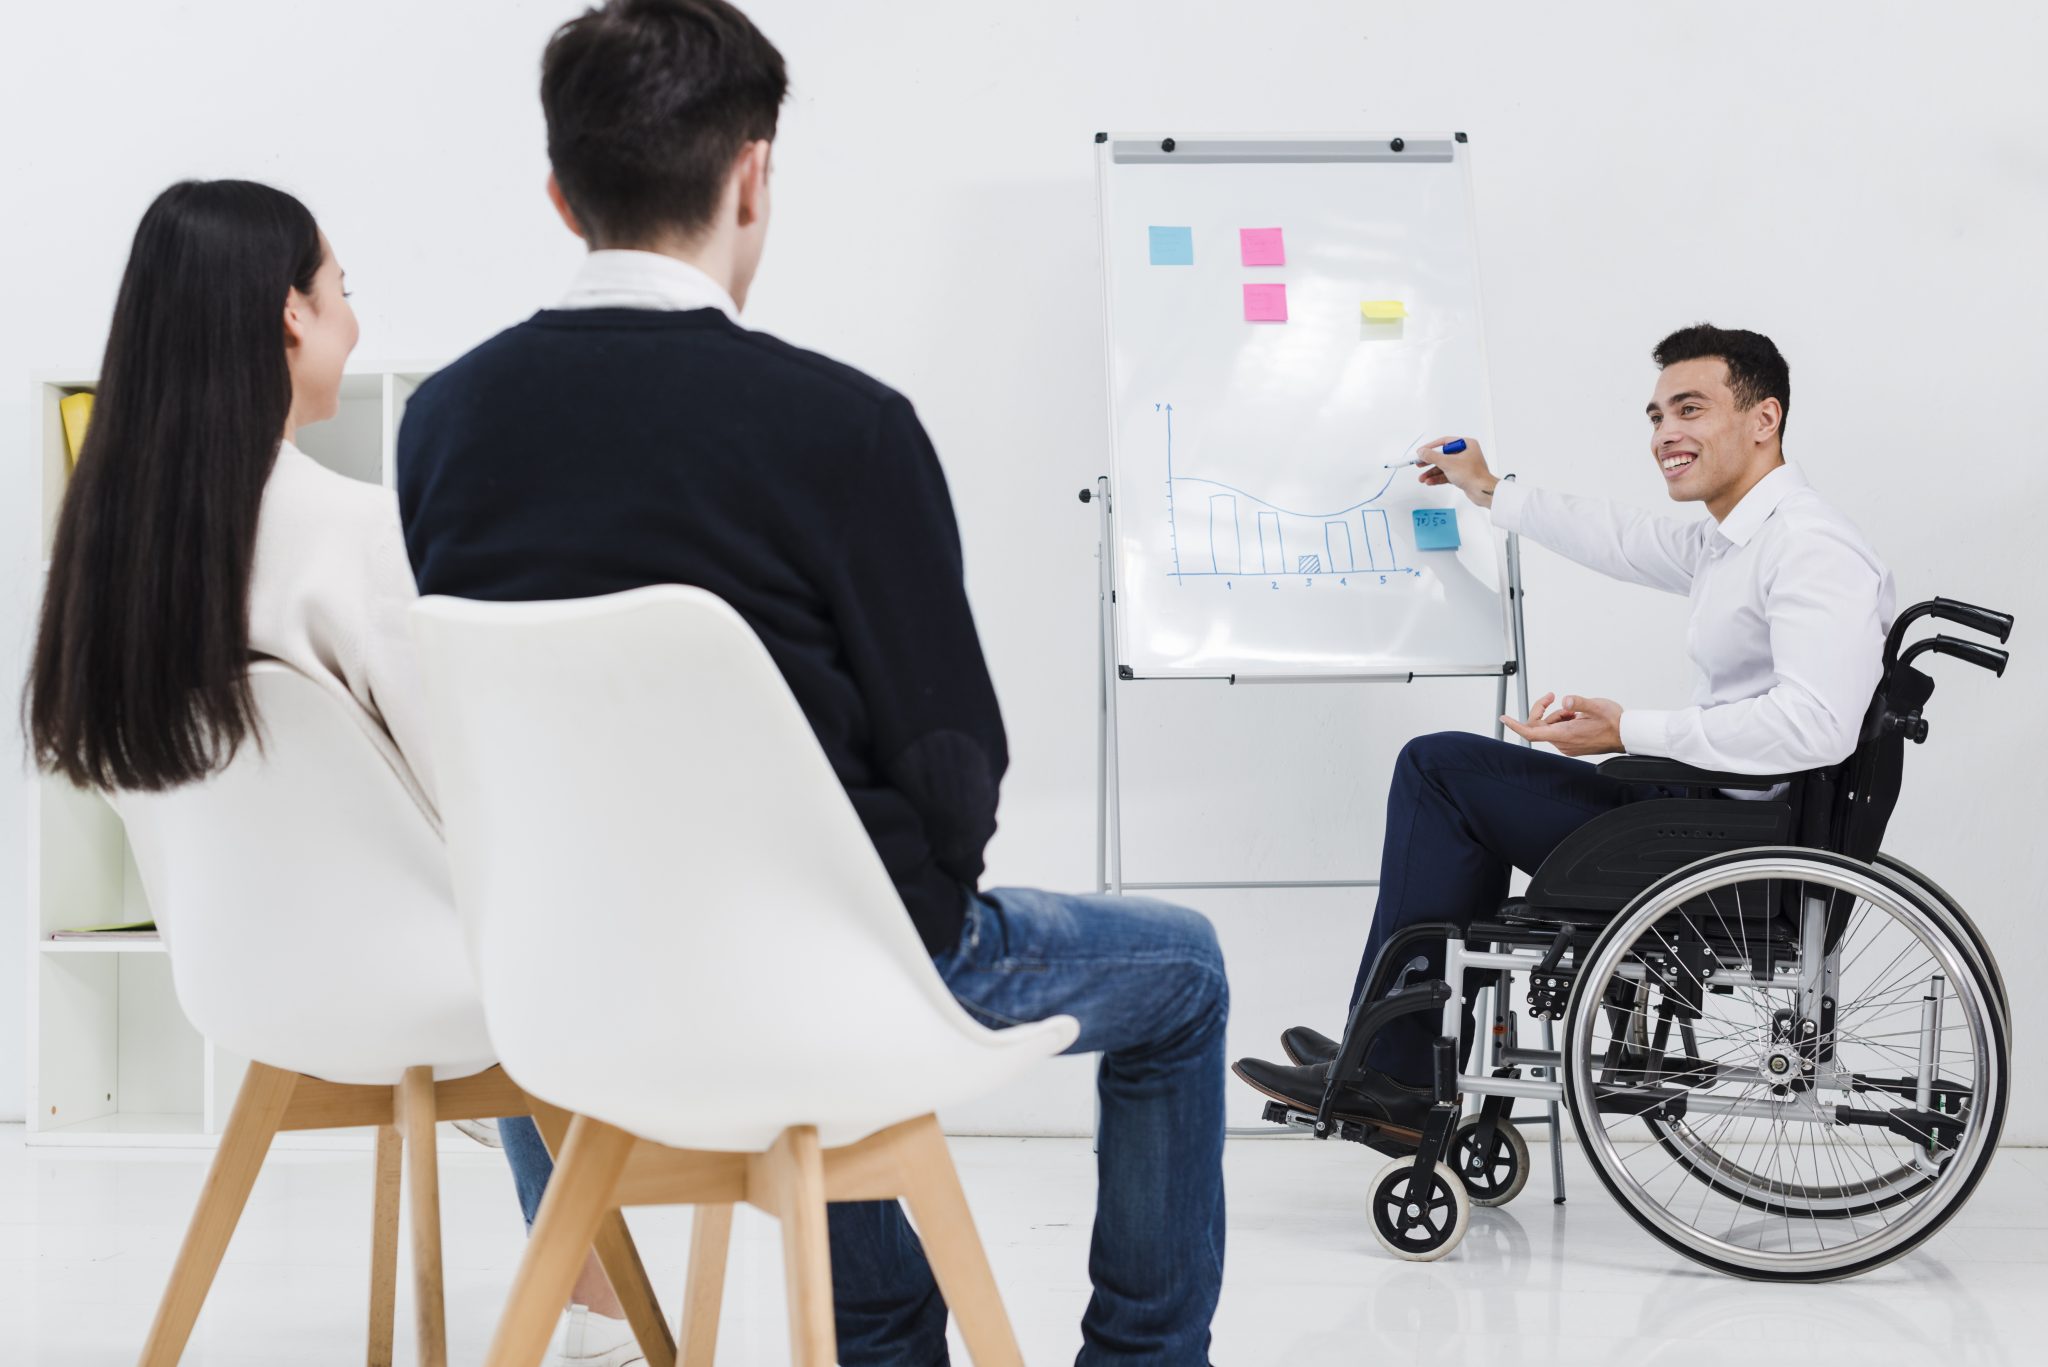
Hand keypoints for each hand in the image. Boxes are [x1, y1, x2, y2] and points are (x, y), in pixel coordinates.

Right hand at [1417, 435, 1499, 505]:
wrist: (1482, 491)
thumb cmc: (1473, 475)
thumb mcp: (1448, 463)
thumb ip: (1432, 456)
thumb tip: (1422, 451)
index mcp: (1466, 445)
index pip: (1444, 442)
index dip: (1431, 447)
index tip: (1421, 451)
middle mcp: (1466, 453)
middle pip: (1442, 455)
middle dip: (1429, 462)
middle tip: (1419, 464)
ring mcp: (1464, 465)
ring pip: (1444, 466)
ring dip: (1432, 473)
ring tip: (1422, 478)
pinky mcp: (1462, 475)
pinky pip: (1447, 474)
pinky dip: (1438, 478)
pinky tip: (1430, 481)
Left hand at [1501, 692, 1624, 757]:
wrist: (1626, 735)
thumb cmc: (1613, 722)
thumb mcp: (1597, 706)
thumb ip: (1579, 702)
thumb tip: (1566, 700)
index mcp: (1565, 735)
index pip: (1532, 732)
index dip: (1516, 725)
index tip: (1504, 718)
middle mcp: (1563, 743)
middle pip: (1538, 726)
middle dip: (1543, 710)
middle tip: (1552, 697)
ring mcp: (1567, 746)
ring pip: (1548, 728)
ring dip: (1555, 715)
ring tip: (1574, 711)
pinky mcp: (1571, 745)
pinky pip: (1557, 731)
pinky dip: (1561, 721)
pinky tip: (1575, 717)